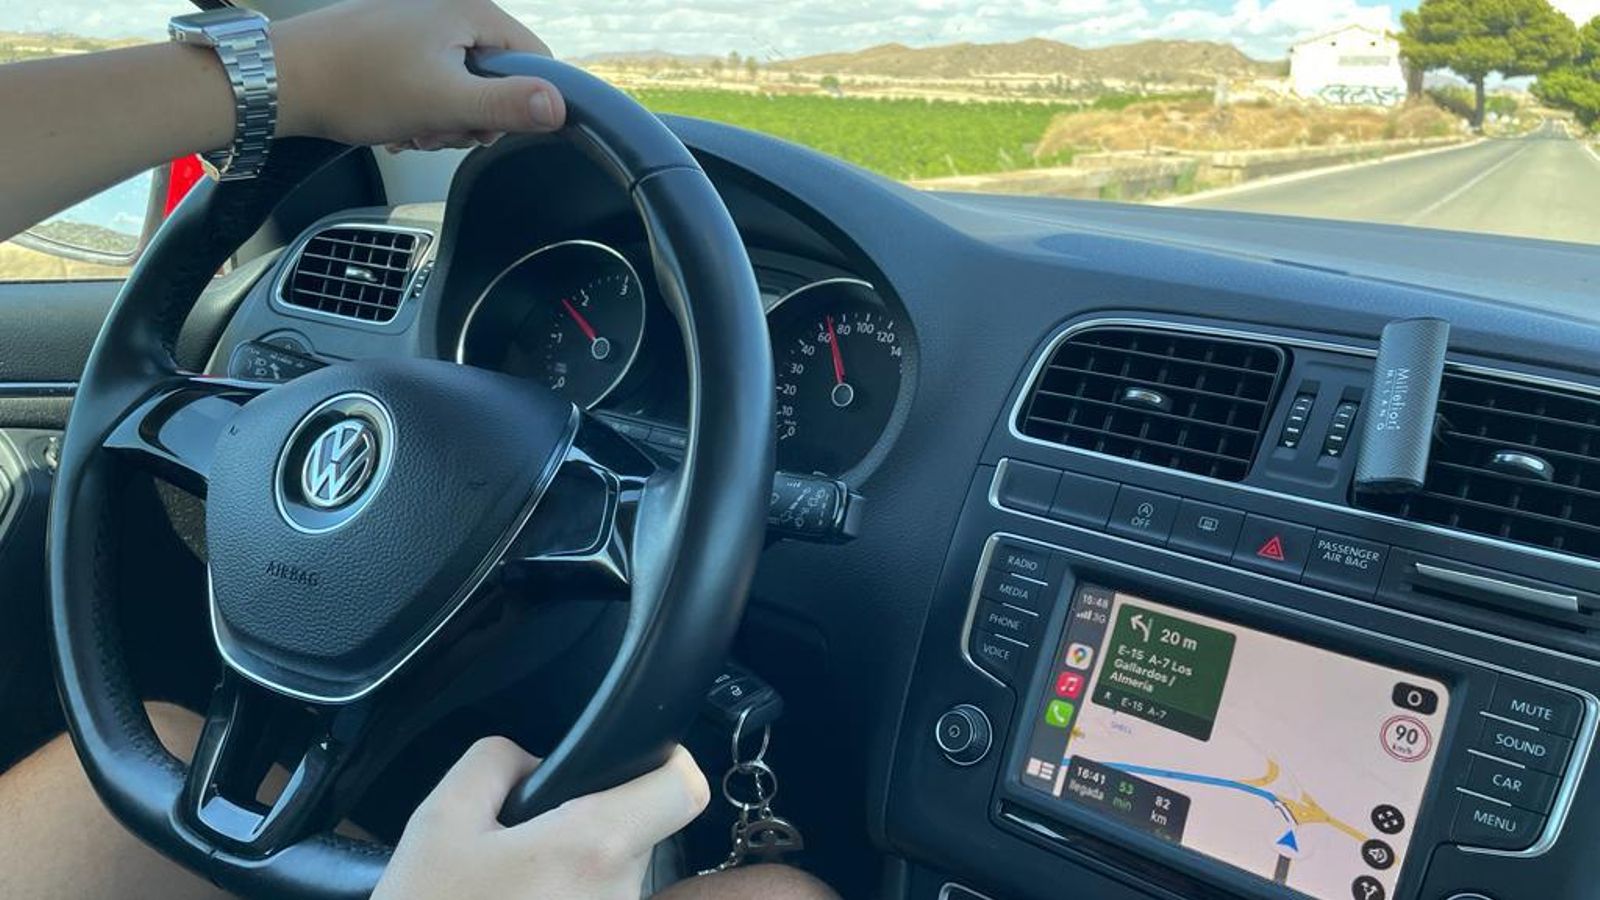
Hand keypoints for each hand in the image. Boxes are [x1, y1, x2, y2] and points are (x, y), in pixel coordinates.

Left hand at [270, 0, 566, 149]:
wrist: (281, 79)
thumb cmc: (355, 84)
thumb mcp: (444, 103)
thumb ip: (507, 105)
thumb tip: (559, 106)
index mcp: (469, 10)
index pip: (535, 59)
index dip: (523, 102)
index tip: (489, 127)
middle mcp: (447, 7)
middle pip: (498, 75)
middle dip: (474, 115)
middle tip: (440, 128)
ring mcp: (419, 22)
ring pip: (462, 83)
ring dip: (444, 117)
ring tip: (412, 126)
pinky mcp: (396, 40)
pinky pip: (431, 79)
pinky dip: (420, 107)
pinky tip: (396, 118)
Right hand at [373, 738, 710, 899]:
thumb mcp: (440, 820)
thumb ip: (496, 763)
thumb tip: (536, 761)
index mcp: (593, 849)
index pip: (683, 789)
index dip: (664, 765)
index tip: (630, 766)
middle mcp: (622, 894)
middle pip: (642, 832)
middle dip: (595, 824)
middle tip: (529, 841)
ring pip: (618, 877)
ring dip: (580, 871)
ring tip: (517, 885)